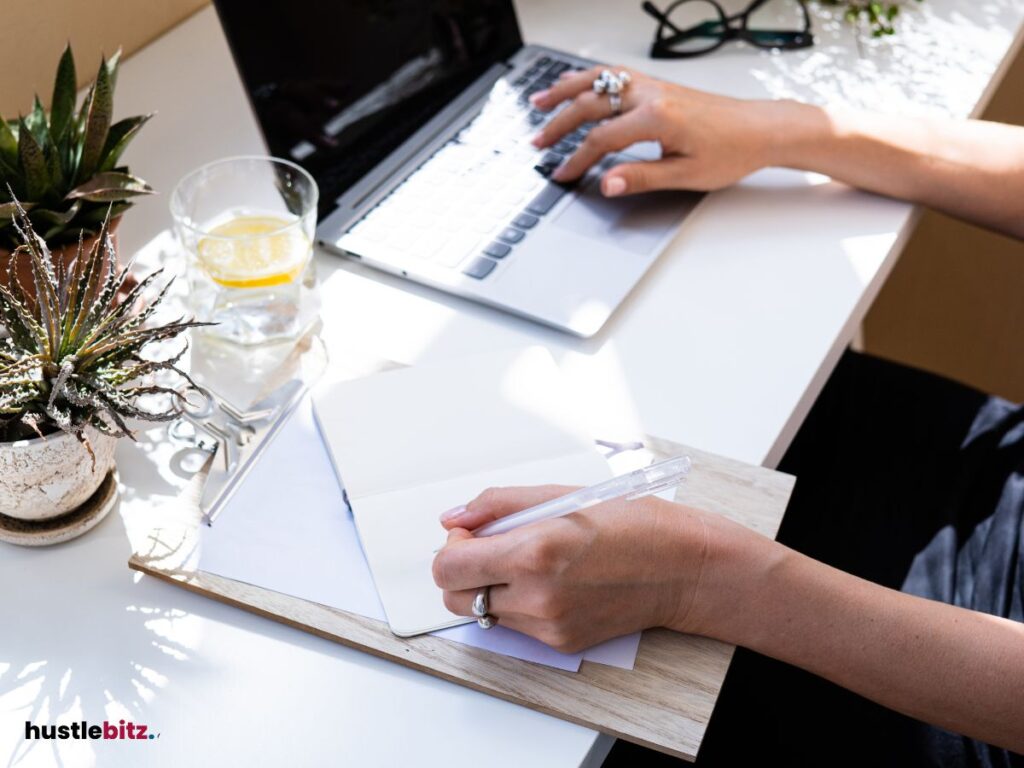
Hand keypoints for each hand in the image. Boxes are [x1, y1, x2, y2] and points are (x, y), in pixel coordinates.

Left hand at [431, 484, 768, 652]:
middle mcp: (536, 596)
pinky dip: (520, 604)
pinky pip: (516, 626)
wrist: (682, 568)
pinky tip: (552, 582)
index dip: (451, 547)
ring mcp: (548, 625)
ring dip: (490, 588)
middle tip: (493, 548)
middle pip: (456, 598)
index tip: (470, 534)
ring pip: (483, 614)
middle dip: (463, 571)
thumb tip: (453, 517)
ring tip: (528, 563)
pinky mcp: (561, 643)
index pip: (449, 567)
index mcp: (533, 552)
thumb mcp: (560, 496)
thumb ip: (496, 506)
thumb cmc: (630, 523)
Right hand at [530, 66, 789, 195]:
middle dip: (560, 124)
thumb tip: (607, 183)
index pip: (601, 140)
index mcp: (656, 118)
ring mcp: (654, 86)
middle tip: (538, 143)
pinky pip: (614, 75)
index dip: (577, 161)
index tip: (563, 175)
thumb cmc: (731, 151)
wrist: (760, 129)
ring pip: (598, 81)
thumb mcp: (685, 174)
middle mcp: (651, 95)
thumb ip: (641, 177)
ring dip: (565, 91)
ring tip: (539, 102)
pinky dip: (589, 79)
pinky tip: (575, 83)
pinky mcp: (658, 86)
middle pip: (591, 105)